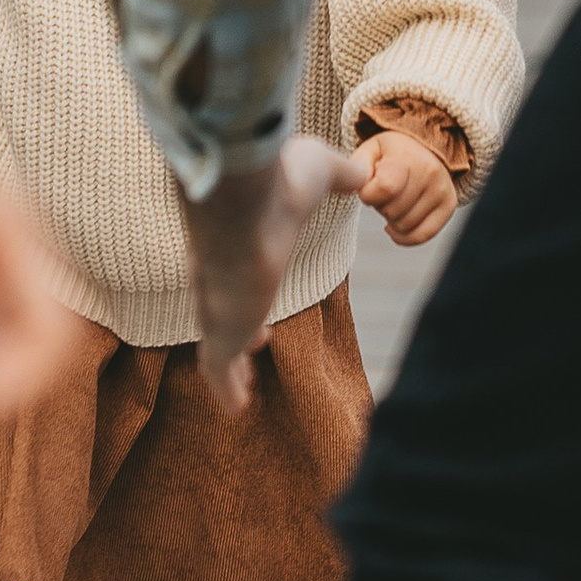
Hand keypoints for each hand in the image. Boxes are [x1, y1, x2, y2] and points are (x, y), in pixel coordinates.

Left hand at [179, 134, 369, 416]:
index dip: (246, 290)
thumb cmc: (277, 181)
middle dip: (237, 329)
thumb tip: (363, 171)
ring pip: (217, 345)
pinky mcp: (221, 329)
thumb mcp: (318, 171)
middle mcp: (218, 276)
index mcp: (234, 241)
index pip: (234, 272)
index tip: (259, 304)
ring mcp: (216, 304)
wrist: (244, 196)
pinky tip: (235, 408)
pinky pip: (219, 368)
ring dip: (230, 369)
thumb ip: (340, 175)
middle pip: (221, 309)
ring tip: (240, 393)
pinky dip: (226, 388)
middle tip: (255, 343)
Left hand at [355, 126, 457, 247]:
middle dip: (380, 206)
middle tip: (383, 192)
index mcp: (406, 157)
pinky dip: (404, 237)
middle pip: (392, 211)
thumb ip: (358, 167)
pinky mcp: (448, 206)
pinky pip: (422, 236)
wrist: (424, 148)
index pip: (385, 188)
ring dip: (392, 220)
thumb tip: (357, 185)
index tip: (367, 189)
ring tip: (394, 200)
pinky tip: (396, 227)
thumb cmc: (392, 153)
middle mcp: (429, 173)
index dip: (368, 195)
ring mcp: (441, 191)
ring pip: (405, 226)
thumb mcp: (370, 150)